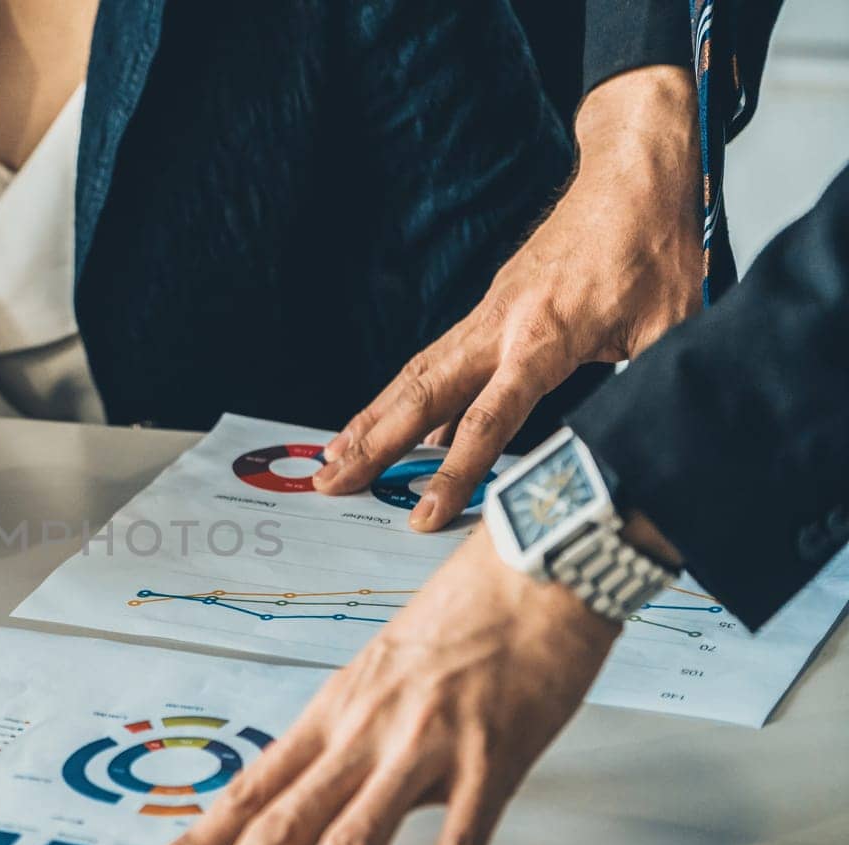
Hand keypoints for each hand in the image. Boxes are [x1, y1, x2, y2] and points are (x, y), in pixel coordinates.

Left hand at [137, 528, 619, 844]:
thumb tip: (312, 782)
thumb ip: (348, 731)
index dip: (198, 843)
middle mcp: (363, 732)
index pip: (251, 790)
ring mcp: (424, 748)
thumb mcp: (381, 669)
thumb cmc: (463, 612)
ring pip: (351, 842)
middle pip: (281, 824)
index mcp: (333, 711)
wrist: (535, 566)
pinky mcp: (491, 761)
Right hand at [313, 65, 701, 529]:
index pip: (487, 419)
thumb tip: (643, 445)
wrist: (632, 173)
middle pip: (421, 395)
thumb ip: (647, 387)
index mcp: (544, 337)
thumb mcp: (671, 324)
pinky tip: (387, 429)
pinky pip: (433, 361)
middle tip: (329, 483)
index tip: (425, 513)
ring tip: (330, 459)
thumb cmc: (654, 245)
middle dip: (372, 443)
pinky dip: (401, 398)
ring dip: (369, 420)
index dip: (455, 472)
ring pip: (414, 375)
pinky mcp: (487, 309)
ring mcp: (487, 315)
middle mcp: (500, 327)